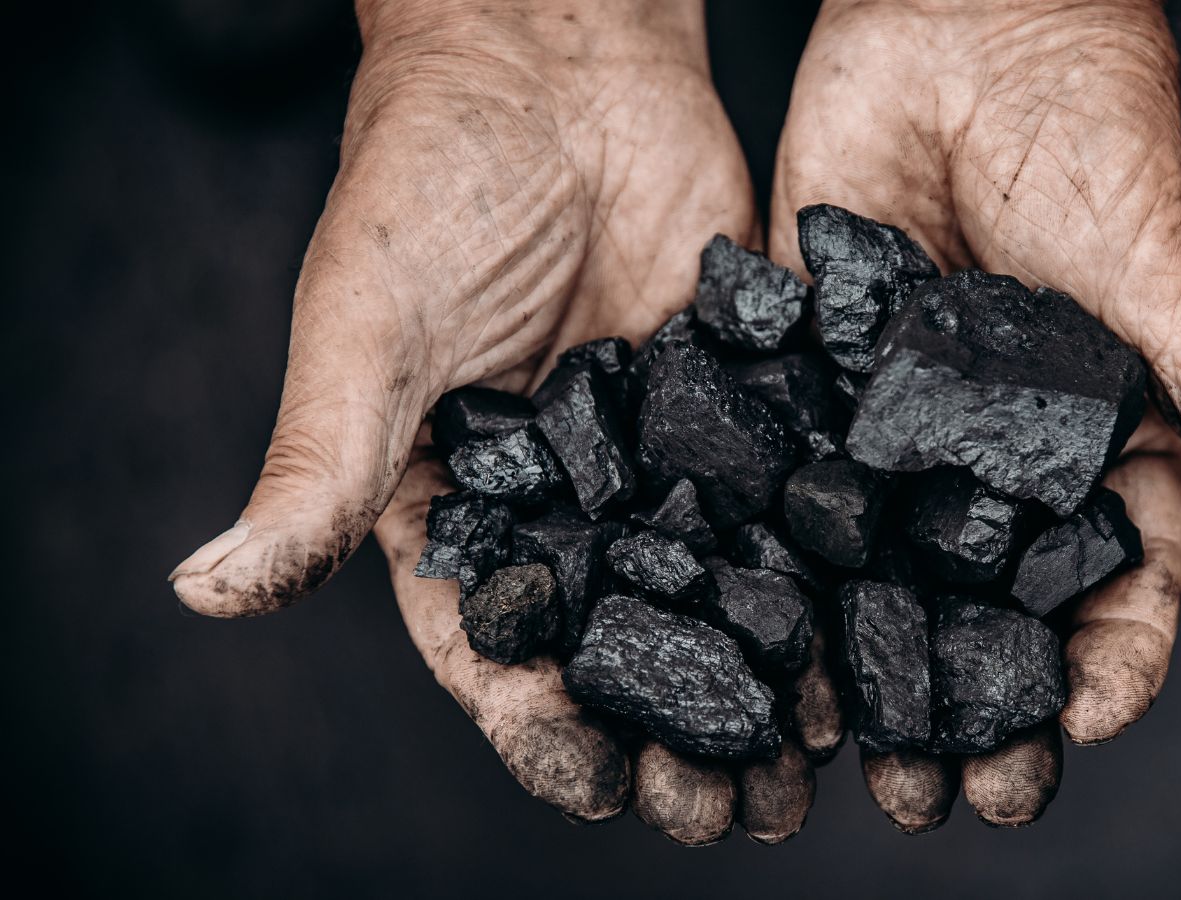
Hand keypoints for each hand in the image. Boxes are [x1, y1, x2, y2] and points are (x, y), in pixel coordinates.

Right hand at [169, 0, 838, 844]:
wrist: (553, 64)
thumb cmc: (431, 182)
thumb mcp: (367, 329)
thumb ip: (319, 464)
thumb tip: (207, 591)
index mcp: (459, 511)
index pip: (496, 651)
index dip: (544, 730)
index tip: (601, 785)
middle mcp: (566, 505)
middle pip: (620, 654)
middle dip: (669, 742)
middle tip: (729, 810)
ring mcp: (660, 463)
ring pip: (714, 607)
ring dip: (755, 691)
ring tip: (805, 766)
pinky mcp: (739, 412)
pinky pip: (783, 512)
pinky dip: (819, 583)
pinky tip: (860, 640)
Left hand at [771, 0, 1180, 829]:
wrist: (961, 22)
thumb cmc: (1087, 133)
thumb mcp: (1159, 273)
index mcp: (1099, 449)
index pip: (1118, 587)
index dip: (1104, 671)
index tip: (1068, 739)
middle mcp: (995, 460)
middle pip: (989, 611)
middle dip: (968, 706)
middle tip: (935, 796)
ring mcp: (898, 429)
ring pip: (880, 574)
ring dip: (858, 666)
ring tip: (824, 750)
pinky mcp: (810, 385)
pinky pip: (787, 488)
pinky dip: (765, 561)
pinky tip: (736, 623)